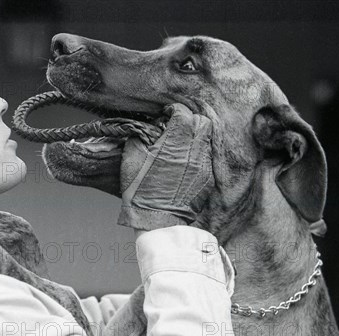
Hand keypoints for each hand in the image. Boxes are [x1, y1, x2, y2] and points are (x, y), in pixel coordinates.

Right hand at [118, 103, 213, 230]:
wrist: (156, 221)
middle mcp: (193, 152)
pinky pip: (207, 158)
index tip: (166, 116)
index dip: (174, 111)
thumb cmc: (140, 191)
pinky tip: (184, 163)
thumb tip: (149, 129)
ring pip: (207, 139)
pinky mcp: (207, 180)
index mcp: (174, 144)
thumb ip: (140, 137)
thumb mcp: (131, 159)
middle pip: (203, 122)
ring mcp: (203, 167)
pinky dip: (197, 155)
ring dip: (195, 137)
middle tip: (176, 128)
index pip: (184, 113)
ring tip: (180, 146)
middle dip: (189, 121)